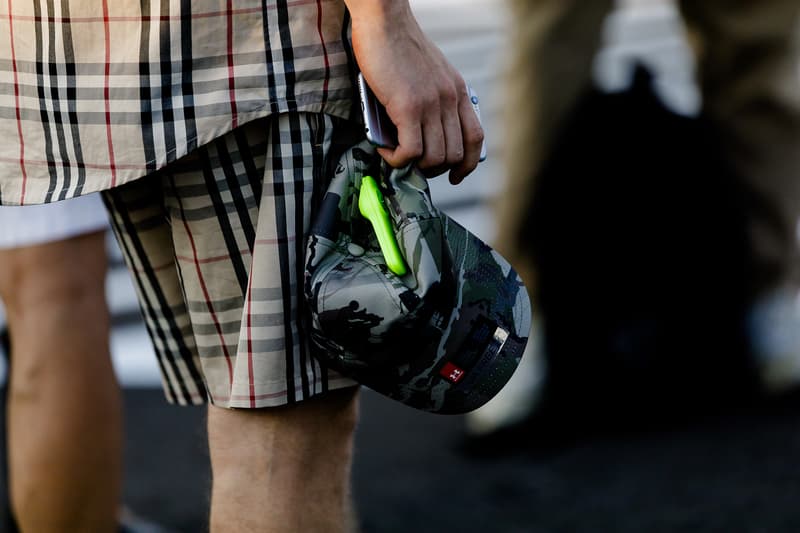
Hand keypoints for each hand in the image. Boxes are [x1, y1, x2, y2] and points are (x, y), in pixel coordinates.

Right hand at [346, 0, 483, 183]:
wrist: (384, 21)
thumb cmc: (399, 45)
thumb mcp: (430, 73)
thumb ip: (434, 100)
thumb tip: (423, 132)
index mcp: (458, 92)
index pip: (475, 138)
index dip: (466, 164)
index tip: (454, 175)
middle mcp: (450, 100)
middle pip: (454, 154)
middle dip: (433, 168)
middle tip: (412, 163)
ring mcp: (431, 105)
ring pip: (433, 158)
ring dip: (413, 165)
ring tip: (396, 154)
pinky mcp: (408, 107)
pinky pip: (410, 151)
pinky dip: (396, 158)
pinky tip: (385, 149)